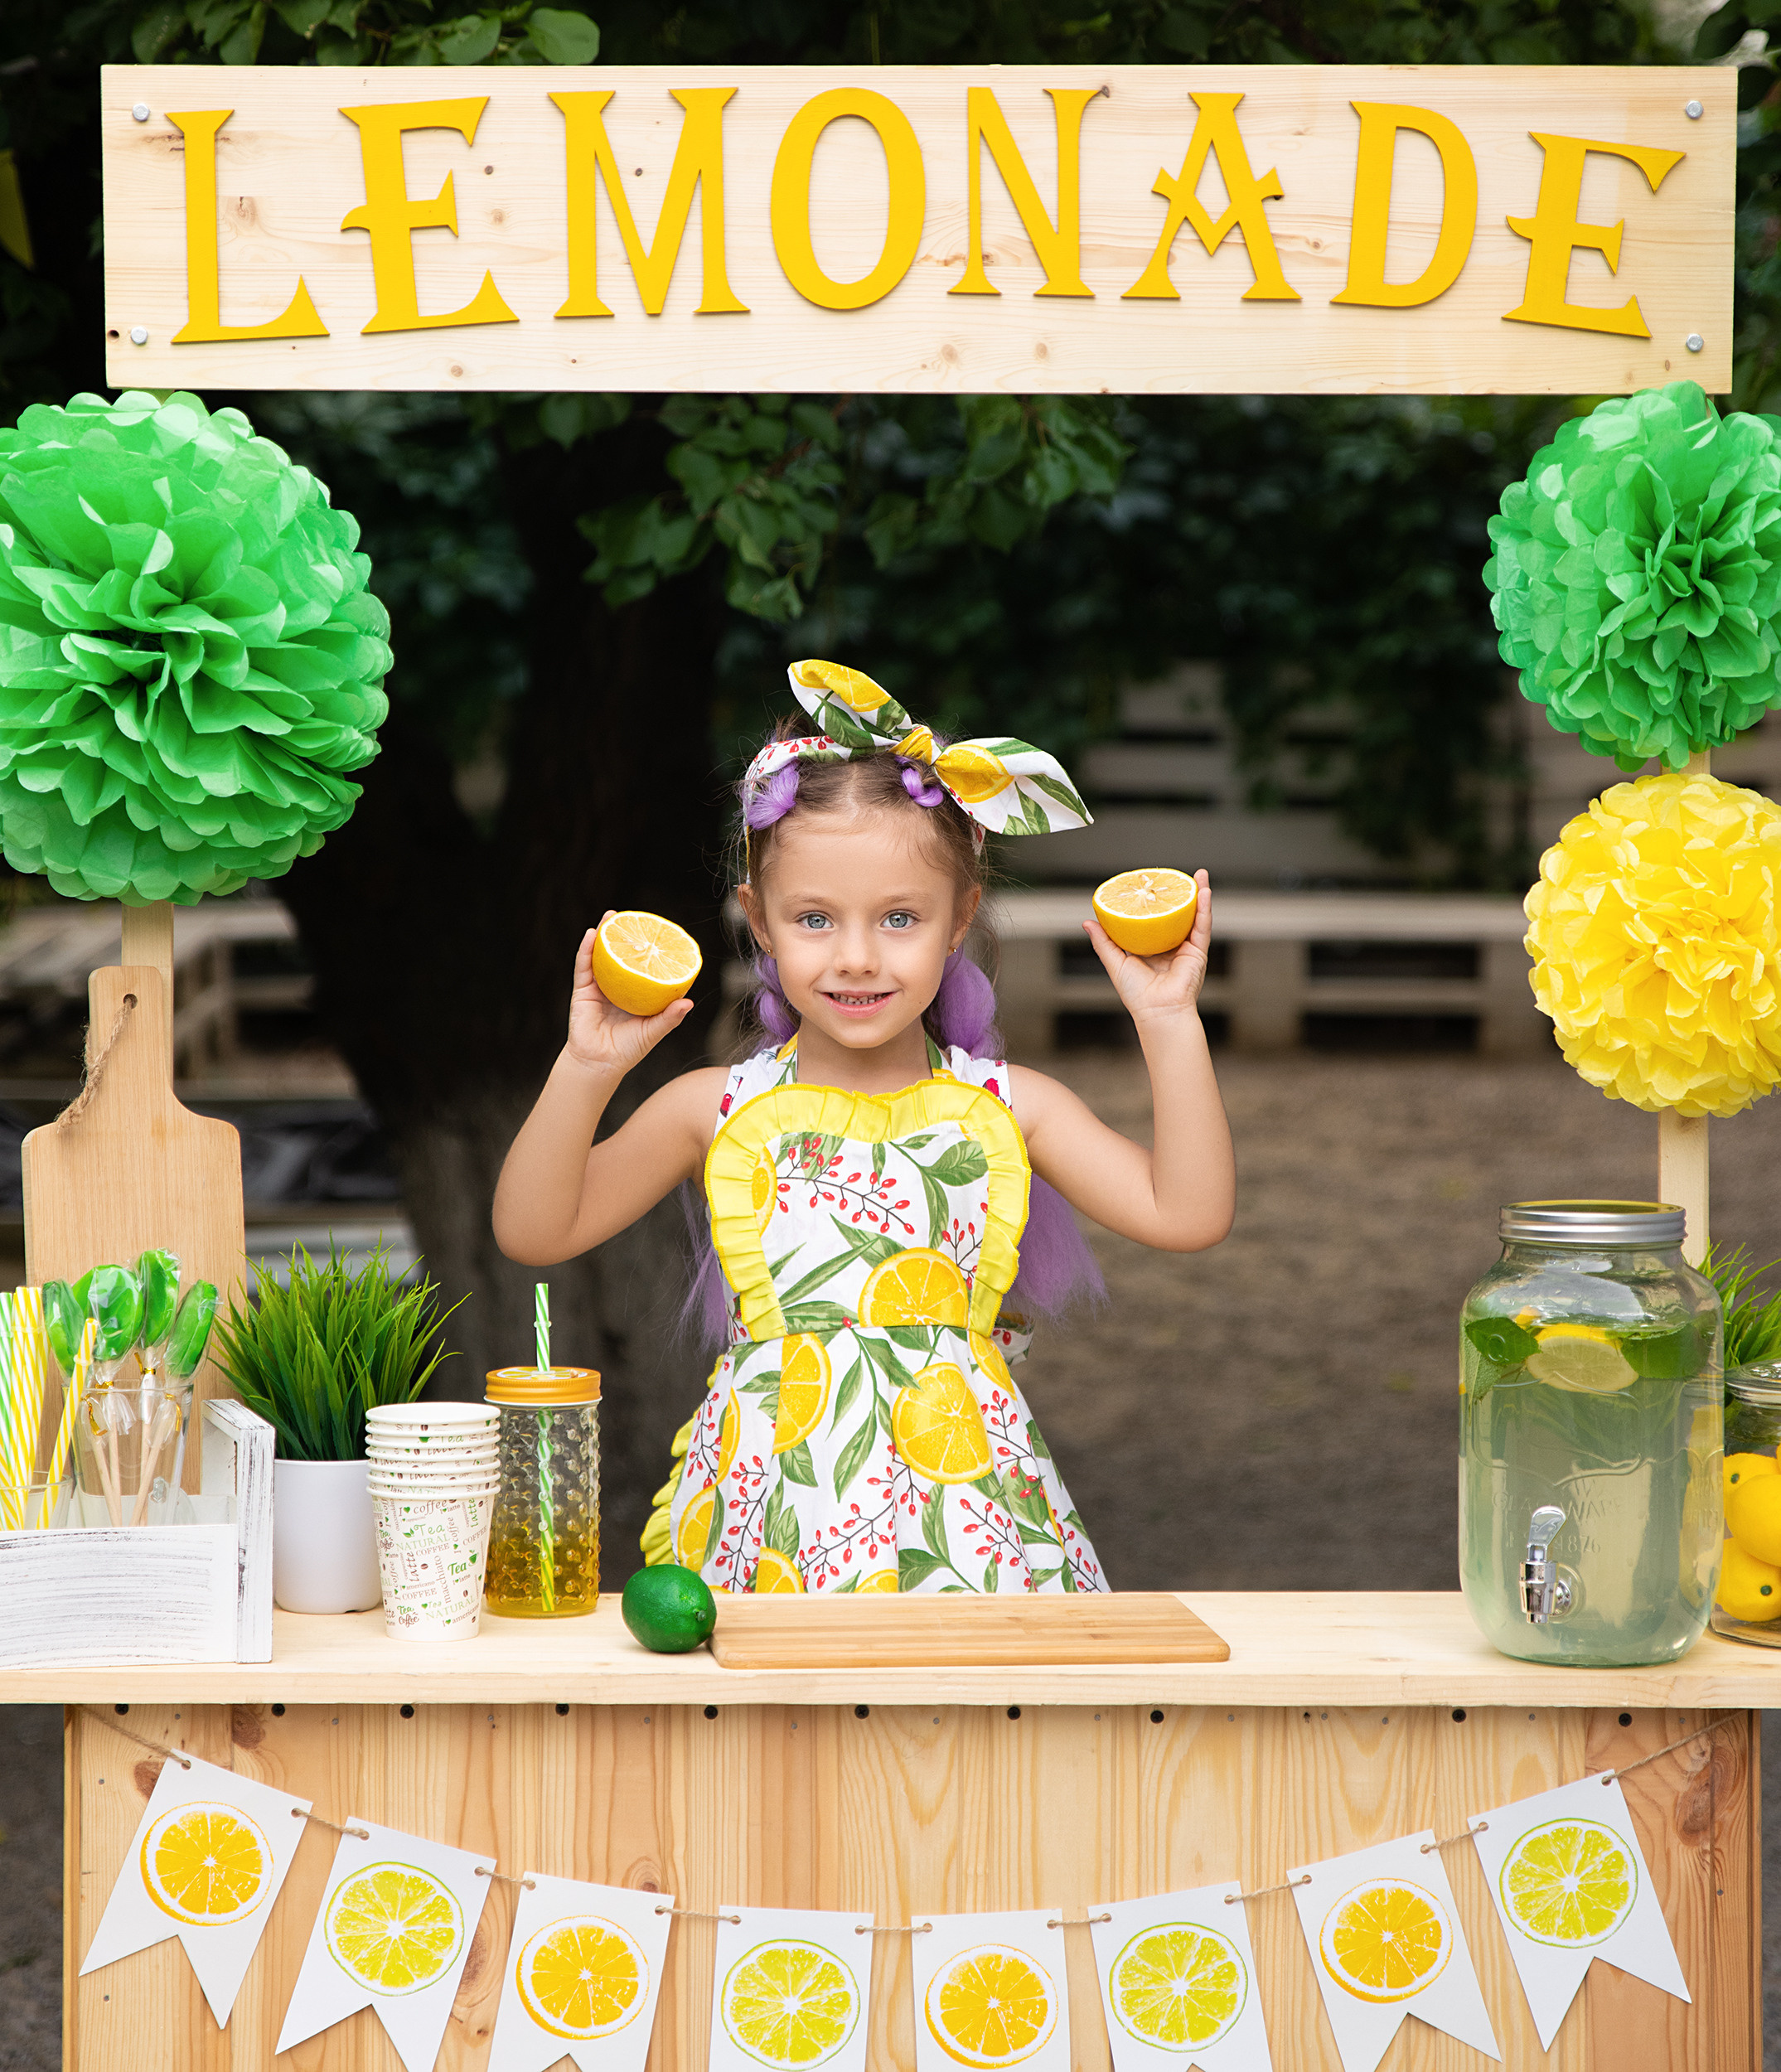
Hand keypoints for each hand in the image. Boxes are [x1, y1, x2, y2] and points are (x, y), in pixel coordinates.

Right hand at [563, 917, 694, 1076]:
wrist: (599, 1064)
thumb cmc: (628, 1050)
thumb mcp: (653, 1031)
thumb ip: (669, 1018)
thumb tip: (689, 1002)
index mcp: (636, 994)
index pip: (643, 968)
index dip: (648, 951)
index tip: (657, 933)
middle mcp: (618, 987)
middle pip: (622, 956)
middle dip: (625, 936)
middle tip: (632, 917)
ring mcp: (599, 987)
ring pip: (601, 956)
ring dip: (604, 934)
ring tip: (610, 916)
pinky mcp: (582, 991)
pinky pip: (584, 967)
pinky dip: (586, 950)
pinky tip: (590, 935)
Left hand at [1084, 870, 1212, 1025]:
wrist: (1157, 1011)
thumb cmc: (1136, 994)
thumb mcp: (1115, 962)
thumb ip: (1103, 942)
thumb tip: (1088, 921)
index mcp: (1151, 948)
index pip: (1152, 920)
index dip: (1152, 903)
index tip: (1148, 884)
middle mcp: (1170, 946)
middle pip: (1175, 914)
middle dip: (1177, 894)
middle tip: (1173, 876)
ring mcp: (1186, 947)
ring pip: (1193, 916)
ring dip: (1198, 894)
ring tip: (1198, 875)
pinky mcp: (1198, 952)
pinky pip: (1202, 926)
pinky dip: (1204, 908)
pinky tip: (1204, 891)